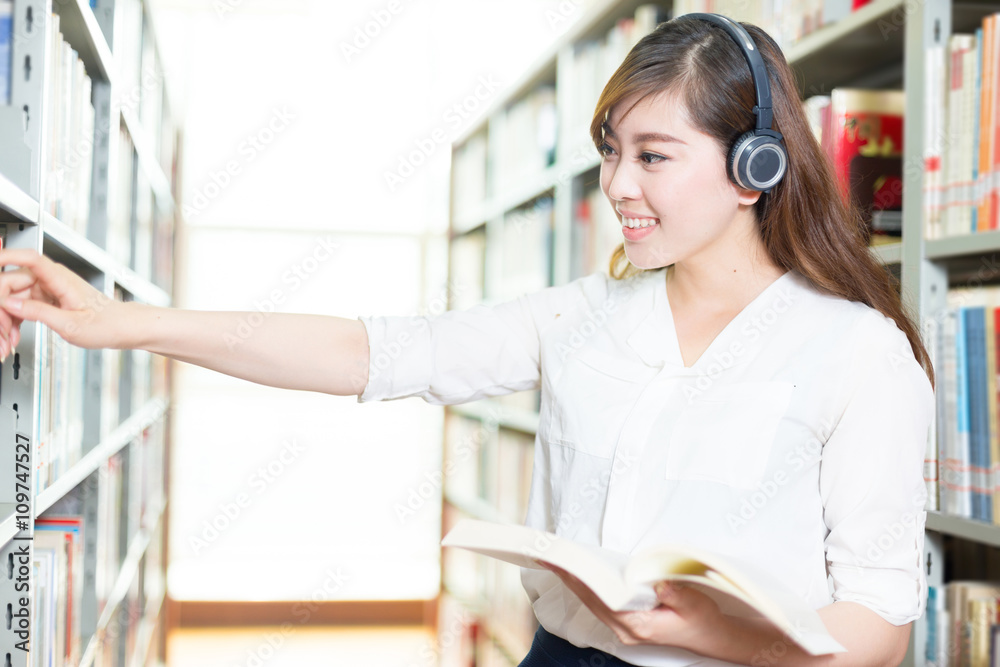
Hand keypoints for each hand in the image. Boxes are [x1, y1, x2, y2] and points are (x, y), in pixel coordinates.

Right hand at [0, 249, 127, 351]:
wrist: (123, 328)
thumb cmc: (107, 324)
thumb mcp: (70, 324)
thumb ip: (38, 312)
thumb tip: (11, 303)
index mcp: (60, 279)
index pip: (29, 258)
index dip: (7, 256)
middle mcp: (52, 280)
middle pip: (11, 282)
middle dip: (1, 306)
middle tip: (2, 331)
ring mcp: (48, 289)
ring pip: (13, 297)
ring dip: (6, 318)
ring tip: (8, 339)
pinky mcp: (46, 300)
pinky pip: (21, 306)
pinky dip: (15, 320)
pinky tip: (14, 335)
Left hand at [543, 564, 724, 651]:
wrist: (712, 637)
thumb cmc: (702, 620)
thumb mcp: (695, 605)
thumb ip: (675, 594)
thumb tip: (657, 582)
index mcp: (638, 625)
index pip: (601, 599)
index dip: (581, 580)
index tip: (564, 563)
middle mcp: (626, 629)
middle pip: (590, 600)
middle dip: (569, 577)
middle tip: (548, 554)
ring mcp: (624, 628)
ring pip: (592, 603)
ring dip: (575, 582)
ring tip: (556, 561)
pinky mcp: (626, 623)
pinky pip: (599, 604)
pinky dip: (587, 588)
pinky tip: (579, 575)